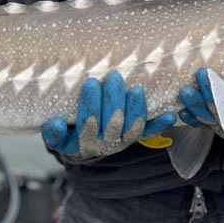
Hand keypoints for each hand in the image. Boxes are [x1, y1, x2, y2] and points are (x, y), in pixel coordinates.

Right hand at [42, 71, 176, 161]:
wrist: (82, 145)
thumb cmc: (67, 133)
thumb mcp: (56, 136)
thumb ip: (53, 133)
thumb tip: (55, 124)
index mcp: (83, 143)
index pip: (89, 124)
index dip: (91, 104)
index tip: (91, 82)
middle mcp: (106, 144)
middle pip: (113, 124)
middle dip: (114, 100)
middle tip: (113, 77)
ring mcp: (123, 140)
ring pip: (133, 127)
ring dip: (136, 109)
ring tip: (136, 89)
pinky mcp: (135, 136)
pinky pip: (148, 132)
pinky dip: (159, 125)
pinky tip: (170, 116)